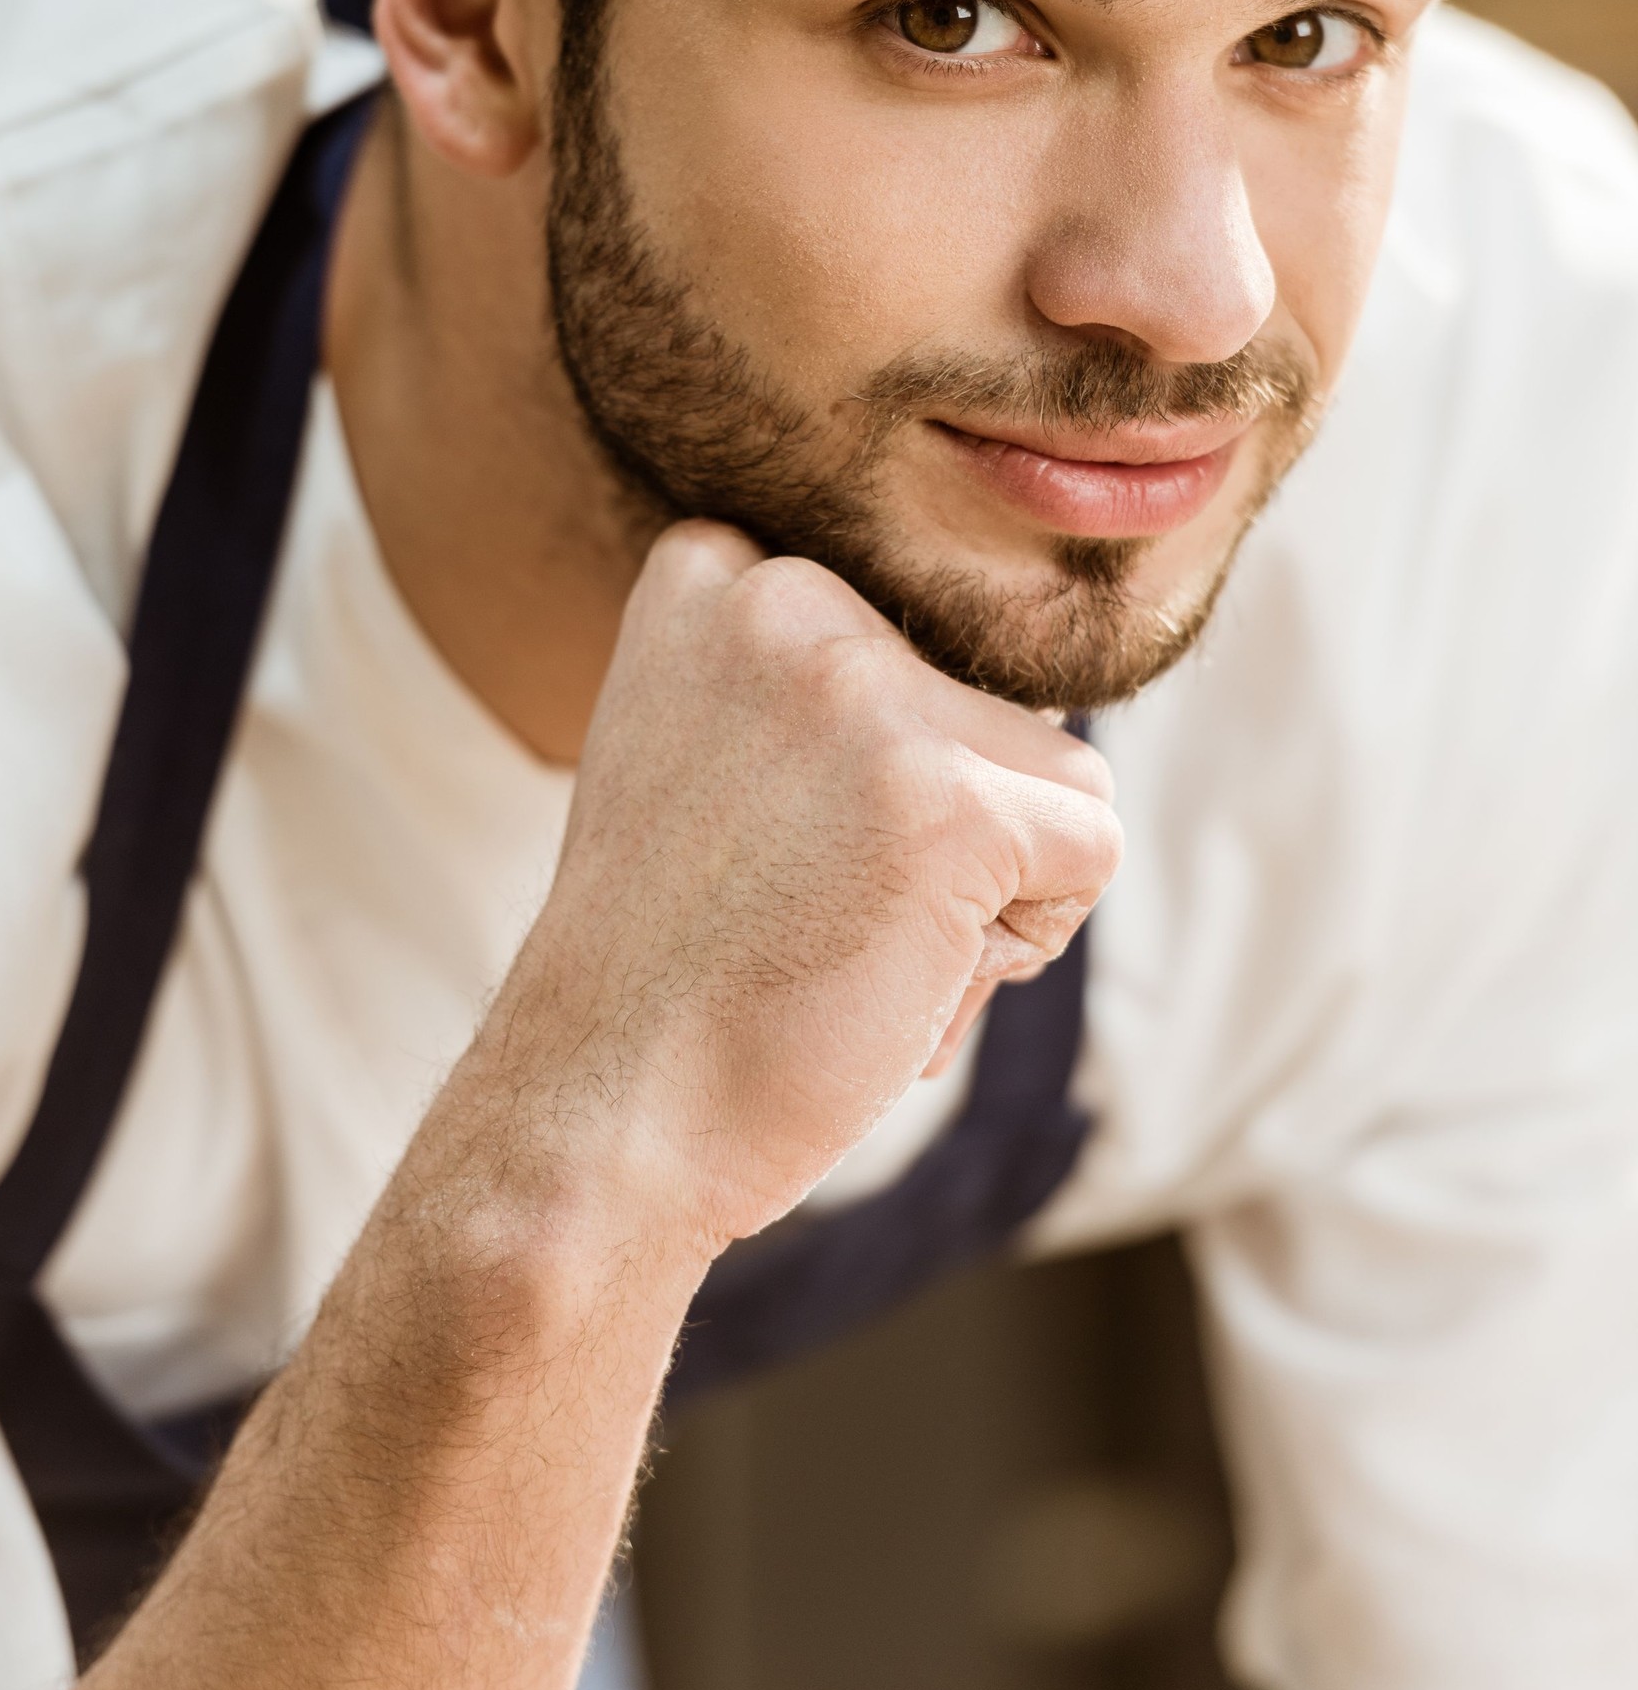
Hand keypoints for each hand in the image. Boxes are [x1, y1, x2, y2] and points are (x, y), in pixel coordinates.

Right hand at [481, 521, 1121, 1265]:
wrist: (598, 1118)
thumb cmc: (667, 968)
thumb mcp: (702, 751)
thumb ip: (811, 681)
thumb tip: (1014, 674)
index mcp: (719, 572)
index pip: (913, 636)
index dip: (874, 770)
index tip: (759, 841)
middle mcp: (787, 597)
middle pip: (990, 706)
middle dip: (941, 829)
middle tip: (802, 906)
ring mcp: (870, 693)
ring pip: (1058, 777)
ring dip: (991, 886)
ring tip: (849, 943)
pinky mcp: (954, 799)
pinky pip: (1091, 853)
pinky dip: (1021, 944)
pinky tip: (894, 977)